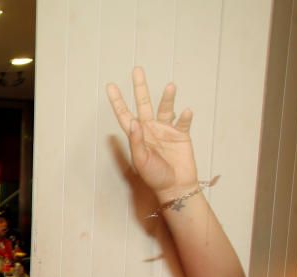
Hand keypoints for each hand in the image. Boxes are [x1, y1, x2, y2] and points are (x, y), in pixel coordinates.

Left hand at [107, 67, 198, 199]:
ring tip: (170, 86)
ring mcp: (166, 130)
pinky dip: (186, 117)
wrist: (175, 185)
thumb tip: (133, 121)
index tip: (110, 86)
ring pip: (166, 108)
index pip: (125, 114)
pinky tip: (186, 112)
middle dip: (140, 87)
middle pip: (144, 104)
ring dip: (168, 98)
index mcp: (137, 135)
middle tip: (137, 70)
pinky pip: (184, 122)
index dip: (118, 101)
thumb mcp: (141, 160)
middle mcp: (150, 128)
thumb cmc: (154, 176)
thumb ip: (137, 141)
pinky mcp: (182, 135)